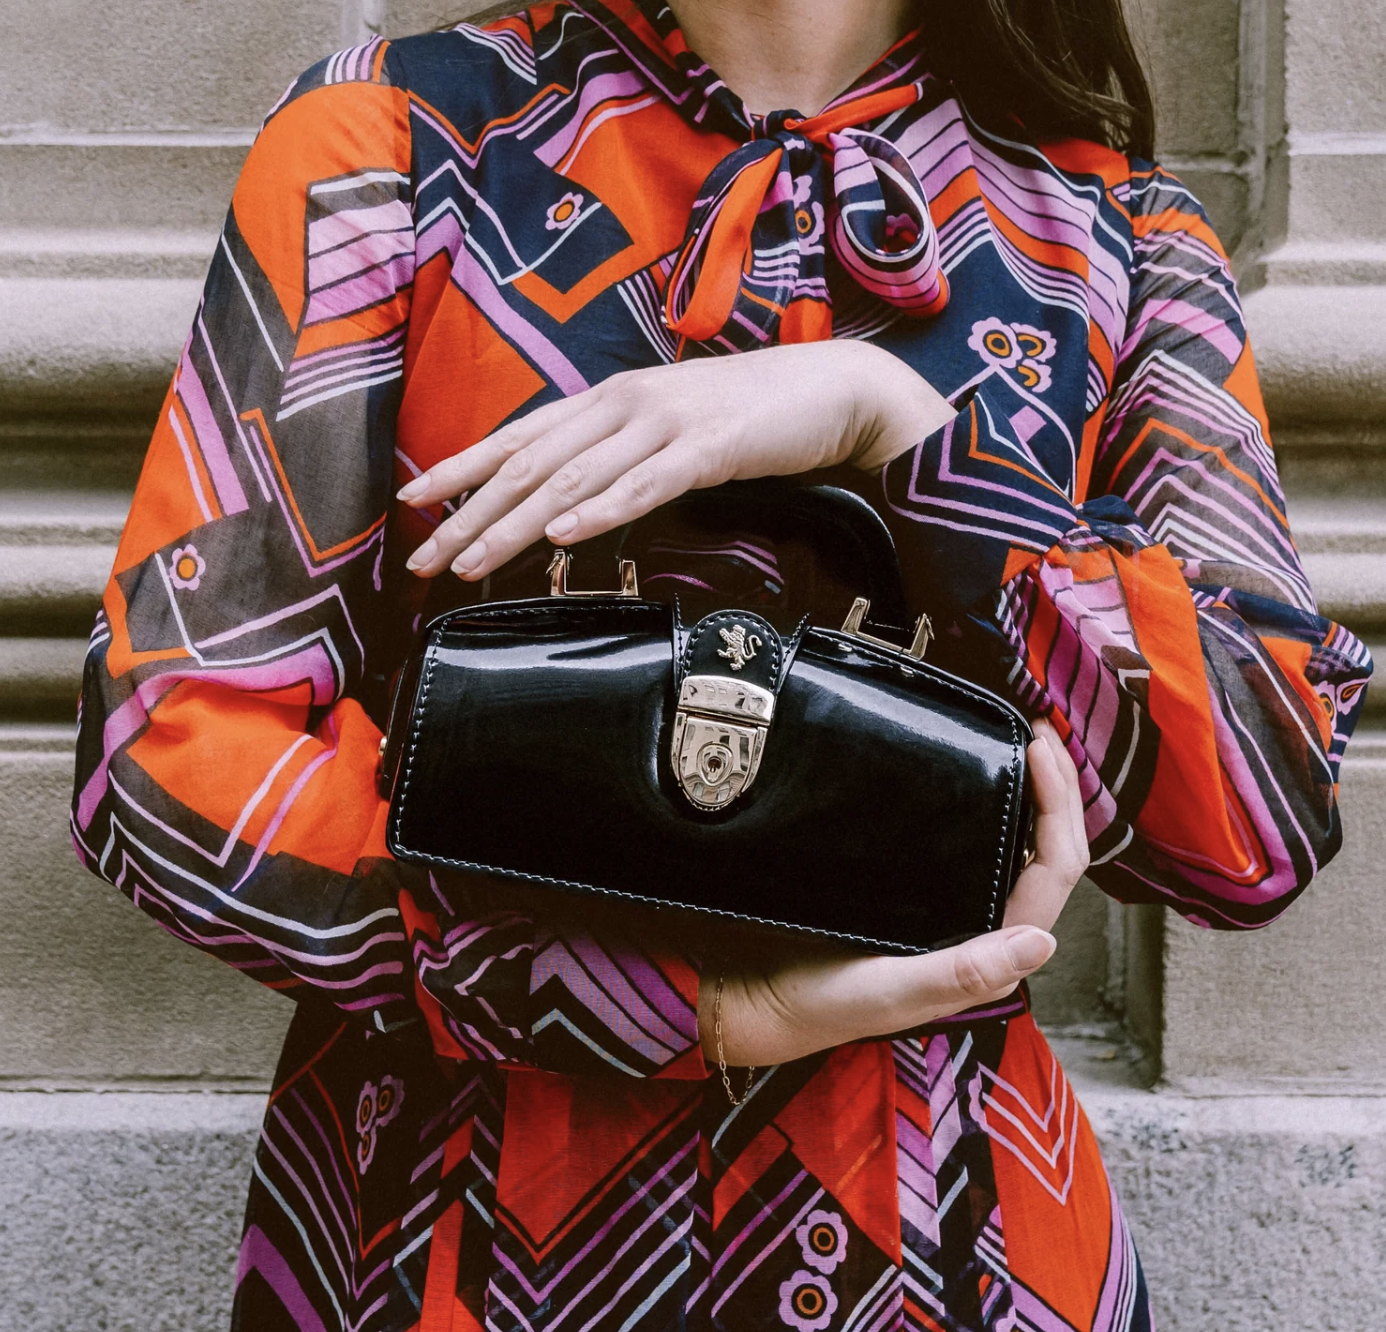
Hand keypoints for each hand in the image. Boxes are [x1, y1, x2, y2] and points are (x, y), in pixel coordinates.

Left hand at [398, 340, 954, 579]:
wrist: (831, 389)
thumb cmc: (749, 413)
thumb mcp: (669, 426)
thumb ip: (620, 451)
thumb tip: (570, 494)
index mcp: (610, 399)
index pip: (520, 435)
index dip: (462, 467)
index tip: (412, 500)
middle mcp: (625, 404)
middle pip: (531, 464)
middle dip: (470, 514)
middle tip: (426, 558)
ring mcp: (665, 423)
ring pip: (574, 478)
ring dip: (517, 523)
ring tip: (473, 561)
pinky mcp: (709, 448)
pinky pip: (646, 484)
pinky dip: (600, 510)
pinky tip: (564, 536)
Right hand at [702, 719, 1087, 1066]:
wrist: (760, 995)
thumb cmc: (825, 1002)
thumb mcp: (892, 990)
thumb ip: (962, 973)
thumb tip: (1042, 941)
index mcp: (991, 953)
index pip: (1053, 872)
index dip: (1059, 809)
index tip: (1035, 748)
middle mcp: (984, 928)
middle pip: (1047, 852)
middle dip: (1057, 790)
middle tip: (1039, 729)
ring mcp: (955, 908)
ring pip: (1018, 846)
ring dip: (1030, 794)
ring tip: (1022, 741)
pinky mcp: (922, 892)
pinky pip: (975, 844)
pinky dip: (989, 805)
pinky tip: (976, 775)